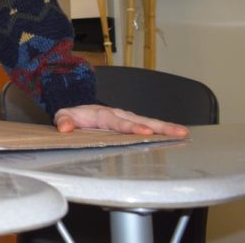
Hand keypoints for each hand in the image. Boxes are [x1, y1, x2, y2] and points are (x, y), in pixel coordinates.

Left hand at [53, 104, 188, 136]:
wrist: (79, 111)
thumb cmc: (74, 116)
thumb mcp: (64, 116)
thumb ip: (64, 120)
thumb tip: (64, 127)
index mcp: (103, 114)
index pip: (119, 122)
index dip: (132, 127)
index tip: (145, 133)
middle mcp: (118, 114)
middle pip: (141, 120)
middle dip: (160, 126)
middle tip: (178, 132)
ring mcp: (127, 118)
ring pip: (148, 122)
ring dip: (166, 128)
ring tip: (183, 133)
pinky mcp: (131, 123)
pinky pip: (148, 126)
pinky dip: (162, 131)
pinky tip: (176, 136)